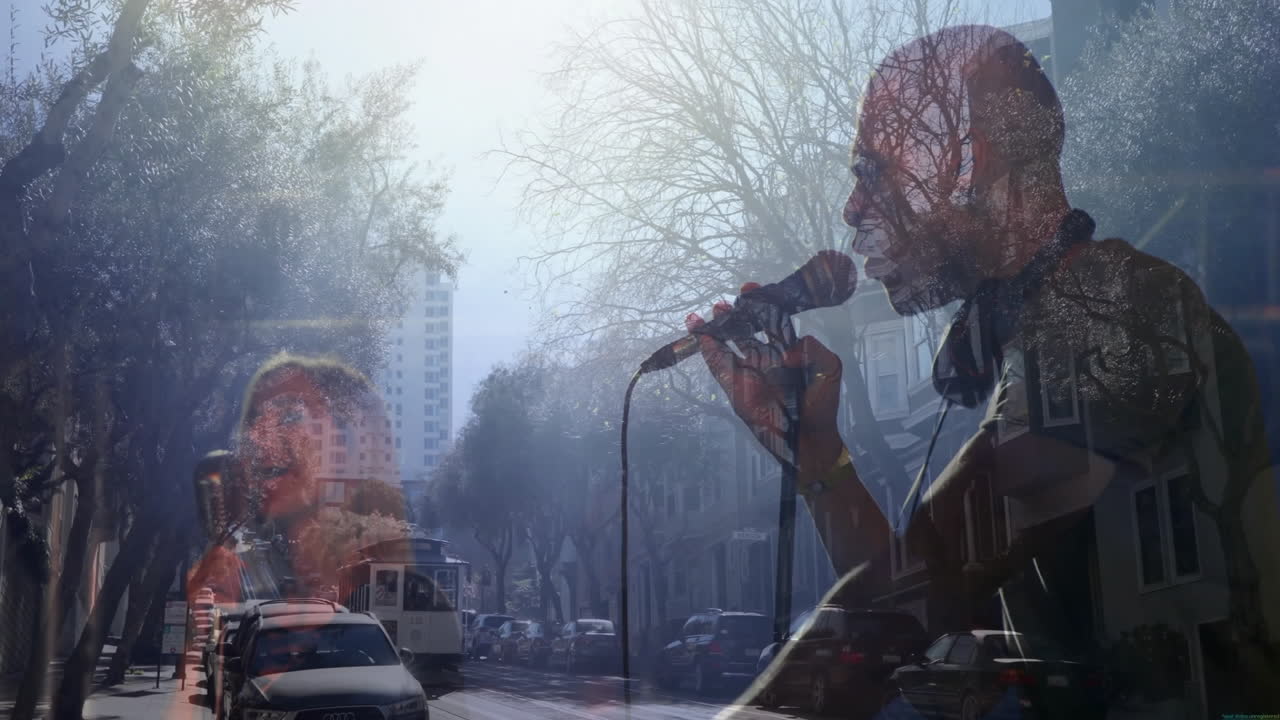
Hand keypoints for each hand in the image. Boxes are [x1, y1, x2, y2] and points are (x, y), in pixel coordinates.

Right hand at [687, 284, 845, 480]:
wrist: (810, 440)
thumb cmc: (821, 404)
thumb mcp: (829, 371)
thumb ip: (814, 351)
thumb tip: (787, 350)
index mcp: (787, 349)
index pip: (770, 320)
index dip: (760, 304)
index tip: (749, 290)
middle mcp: (765, 357)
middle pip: (745, 329)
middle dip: (734, 315)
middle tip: (723, 304)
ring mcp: (749, 372)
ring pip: (728, 345)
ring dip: (716, 330)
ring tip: (704, 315)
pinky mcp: (736, 389)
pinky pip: (720, 367)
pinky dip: (710, 352)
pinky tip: (700, 336)